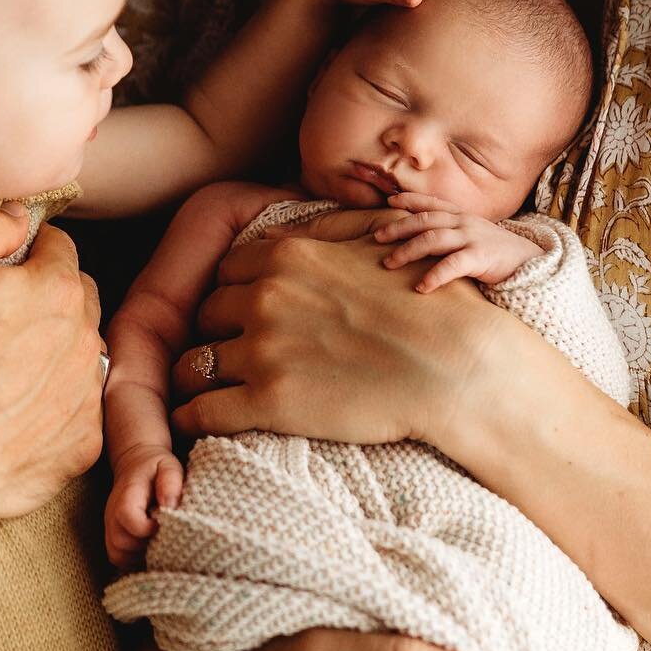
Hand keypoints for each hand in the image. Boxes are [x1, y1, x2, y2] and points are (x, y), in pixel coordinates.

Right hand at [0, 213, 104, 535]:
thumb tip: (21, 209)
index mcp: (60, 290)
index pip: (60, 248)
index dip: (33, 250)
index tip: (12, 264)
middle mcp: (88, 339)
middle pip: (80, 299)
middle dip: (54, 297)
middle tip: (10, 315)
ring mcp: (88, 394)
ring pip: (84, 355)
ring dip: (60, 352)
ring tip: (13, 367)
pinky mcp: (83, 443)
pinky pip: (79, 411)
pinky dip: (58, 406)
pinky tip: (20, 411)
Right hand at [105, 446, 183, 567]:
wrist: (136, 462)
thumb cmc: (156, 467)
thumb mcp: (168, 466)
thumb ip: (170, 483)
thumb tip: (170, 506)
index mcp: (126, 495)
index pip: (128, 518)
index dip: (148, 528)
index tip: (163, 523)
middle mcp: (112, 513)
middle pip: (121, 543)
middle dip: (145, 546)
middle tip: (163, 536)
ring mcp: (110, 526)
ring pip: (118, 555)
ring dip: (140, 556)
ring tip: (157, 543)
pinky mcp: (112, 536)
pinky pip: (119, 558)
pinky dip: (134, 560)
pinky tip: (149, 548)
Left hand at [168, 217, 500, 452]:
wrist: (456, 366)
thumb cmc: (426, 304)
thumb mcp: (374, 245)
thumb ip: (322, 234)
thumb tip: (276, 229)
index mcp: (286, 258)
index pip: (225, 272)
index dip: (232, 294)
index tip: (241, 314)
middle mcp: (264, 298)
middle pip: (207, 314)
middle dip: (217, 332)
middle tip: (230, 352)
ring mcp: (263, 351)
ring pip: (195, 362)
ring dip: (199, 376)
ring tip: (207, 390)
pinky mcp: (269, 403)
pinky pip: (202, 411)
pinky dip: (193, 417)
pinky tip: (199, 421)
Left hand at [374, 193, 539, 292]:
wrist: (533, 262)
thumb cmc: (497, 252)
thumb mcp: (474, 236)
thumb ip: (452, 234)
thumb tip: (423, 240)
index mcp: (462, 216)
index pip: (431, 203)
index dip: (409, 200)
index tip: (389, 202)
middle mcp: (464, 222)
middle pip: (424, 220)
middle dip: (398, 227)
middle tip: (377, 238)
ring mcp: (473, 238)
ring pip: (433, 239)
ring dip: (408, 251)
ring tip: (389, 263)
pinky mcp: (481, 257)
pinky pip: (453, 265)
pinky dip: (435, 275)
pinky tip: (421, 287)